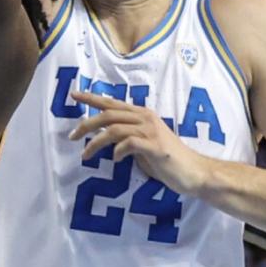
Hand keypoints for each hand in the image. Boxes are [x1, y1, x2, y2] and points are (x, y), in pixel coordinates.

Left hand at [69, 92, 207, 194]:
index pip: (112, 103)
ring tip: (86, 155)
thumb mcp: (142, 144)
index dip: (92, 98)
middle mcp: (145, 118)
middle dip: (87, 124)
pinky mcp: (155, 146)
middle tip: (72, 136)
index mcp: (142, 114)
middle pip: (109, 114)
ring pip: (115, 128)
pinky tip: (115, 159)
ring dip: (96, 142)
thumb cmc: (167, 160)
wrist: (193, 172)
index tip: (74, 94)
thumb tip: (104, 136)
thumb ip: (126, 136)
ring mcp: (151, 131)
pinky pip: (129, 143)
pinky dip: (118, 150)